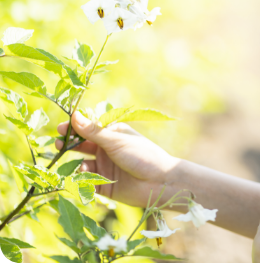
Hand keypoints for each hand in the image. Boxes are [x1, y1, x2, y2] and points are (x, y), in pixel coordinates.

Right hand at [56, 112, 179, 207]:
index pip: (89, 128)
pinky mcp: (104, 185)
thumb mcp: (116, 141)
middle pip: (82, 146)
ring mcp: (105, 167)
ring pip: (82, 164)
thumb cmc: (142, 155)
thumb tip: (74, 115)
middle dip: (69, 145)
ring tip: (79, 165)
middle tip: (58, 144)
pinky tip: (81, 180)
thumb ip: (94, 132)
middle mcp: (107, 149)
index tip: (61, 128)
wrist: (159, 183)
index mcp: (112, 134)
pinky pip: (87, 182)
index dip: (74, 128)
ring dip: (76, 165)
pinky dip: (81, 181)